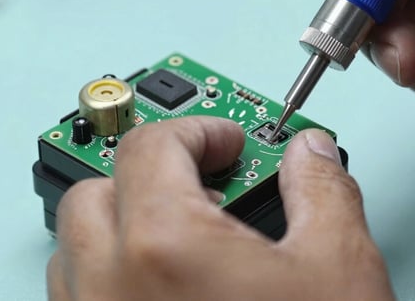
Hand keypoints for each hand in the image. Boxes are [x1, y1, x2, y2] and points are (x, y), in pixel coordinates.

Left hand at [47, 117, 393, 300]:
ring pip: (75, 251)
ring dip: (124, 224)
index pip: (153, 145)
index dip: (199, 129)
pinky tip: (170, 290)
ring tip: (189, 234)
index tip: (229, 139)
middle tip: (208, 182)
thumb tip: (312, 153)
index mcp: (163, 246)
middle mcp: (107, 290)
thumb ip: (323, 189)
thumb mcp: (339, 267)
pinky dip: (113, 277)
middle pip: (97, 191)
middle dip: (153, 173)